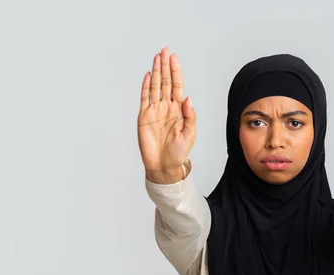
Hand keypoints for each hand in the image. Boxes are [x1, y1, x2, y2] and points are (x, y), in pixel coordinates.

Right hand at [138, 47, 196, 183]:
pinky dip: (146, 87)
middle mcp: (167, 107)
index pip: (177, 86)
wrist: (164, 165)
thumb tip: (188, 98)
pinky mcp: (144, 117)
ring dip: (156, 72)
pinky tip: (148, 75)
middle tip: (165, 50)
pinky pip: (145, 99)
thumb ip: (190, 116)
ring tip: (157, 57)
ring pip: (155, 87)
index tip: (174, 57)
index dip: (176, 71)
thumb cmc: (179, 152)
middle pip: (166, 82)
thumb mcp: (190, 133)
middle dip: (166, 66)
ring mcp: (155, 111)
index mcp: (179, 109)